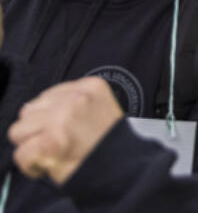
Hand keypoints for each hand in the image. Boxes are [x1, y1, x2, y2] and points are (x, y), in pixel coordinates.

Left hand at [9, 77, 123, 185]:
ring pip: (18, 131)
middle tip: (61, 142)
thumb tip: (33, 109)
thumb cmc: (108, 143)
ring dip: (32, 146)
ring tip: (55, 152)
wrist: (123, 168)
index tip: (66, 130)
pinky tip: (51, 165)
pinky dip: (32, 166)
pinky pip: (21, 154)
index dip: (50, 117)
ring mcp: (61, 118)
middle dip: (38, 130)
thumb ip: (70, 101)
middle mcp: (75, 98)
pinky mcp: (50, 142)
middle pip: (28, 112)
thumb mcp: (99, 107)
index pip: (45, 97)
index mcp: (89, 86)